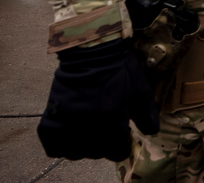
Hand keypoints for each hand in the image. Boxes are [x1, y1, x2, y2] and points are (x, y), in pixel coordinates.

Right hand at [38, 39, 159, 160]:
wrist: (90, 50)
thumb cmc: (118, 67)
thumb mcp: (139, 88)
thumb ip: (146, 113)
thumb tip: (152, 132)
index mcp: (112, 117)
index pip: (117, 151)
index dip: (122, 145)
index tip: (122, 136)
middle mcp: (89, 124)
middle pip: (97, 153)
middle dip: (105, 145)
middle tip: (106, 129)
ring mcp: (67, 123)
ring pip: (76, 153)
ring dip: (84, 147)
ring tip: (89, 131)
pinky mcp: (51, 119)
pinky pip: (54, 147)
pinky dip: (62, 144)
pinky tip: (71, 132)